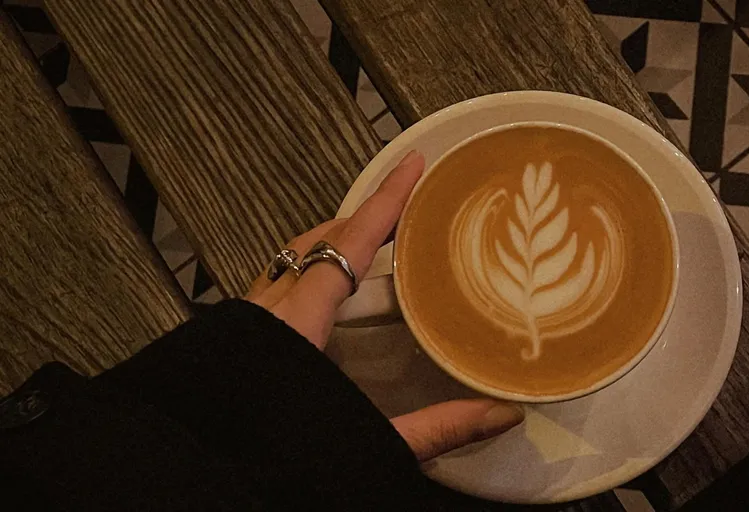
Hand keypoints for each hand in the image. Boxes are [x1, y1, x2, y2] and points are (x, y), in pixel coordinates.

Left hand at [245, 151, 524, 461]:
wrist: (199, 482)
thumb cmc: (274, 458)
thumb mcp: (364, 440)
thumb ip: (434, 428)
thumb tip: (501, 414)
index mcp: (300, 323)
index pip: (351, 244)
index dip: (386, 202)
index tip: (413, 166)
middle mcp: (268, 310)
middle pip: (317, 241)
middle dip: (361, 216)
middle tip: (400, 206)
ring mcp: (244, 324)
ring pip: (290, 260)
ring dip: (329, 243)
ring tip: (364, 242)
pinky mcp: (232, 341)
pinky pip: (273, 285)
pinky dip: (304, 273)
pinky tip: (318, 296)